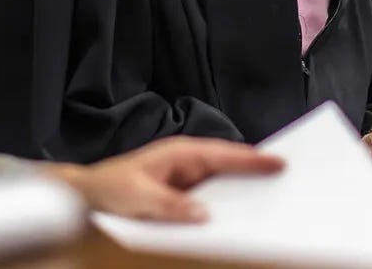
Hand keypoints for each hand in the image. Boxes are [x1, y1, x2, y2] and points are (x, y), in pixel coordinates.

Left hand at [43, 136, 283, 221]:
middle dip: (256, 171)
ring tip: (270, 203)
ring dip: (243, 191)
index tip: (279, 163)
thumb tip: (205, 214)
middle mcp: (188, 163)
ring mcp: (187, 179)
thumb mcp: (136, 197)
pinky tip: (237, 219)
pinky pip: (211, 198)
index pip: (224, 154)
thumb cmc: (107, 189)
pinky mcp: (183, 196)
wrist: (84, 197)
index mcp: (181, 153)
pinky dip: (226, 205)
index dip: (253, 159)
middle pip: (230, 165)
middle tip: (287, 179)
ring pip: (223, 183)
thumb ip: (169, 205)